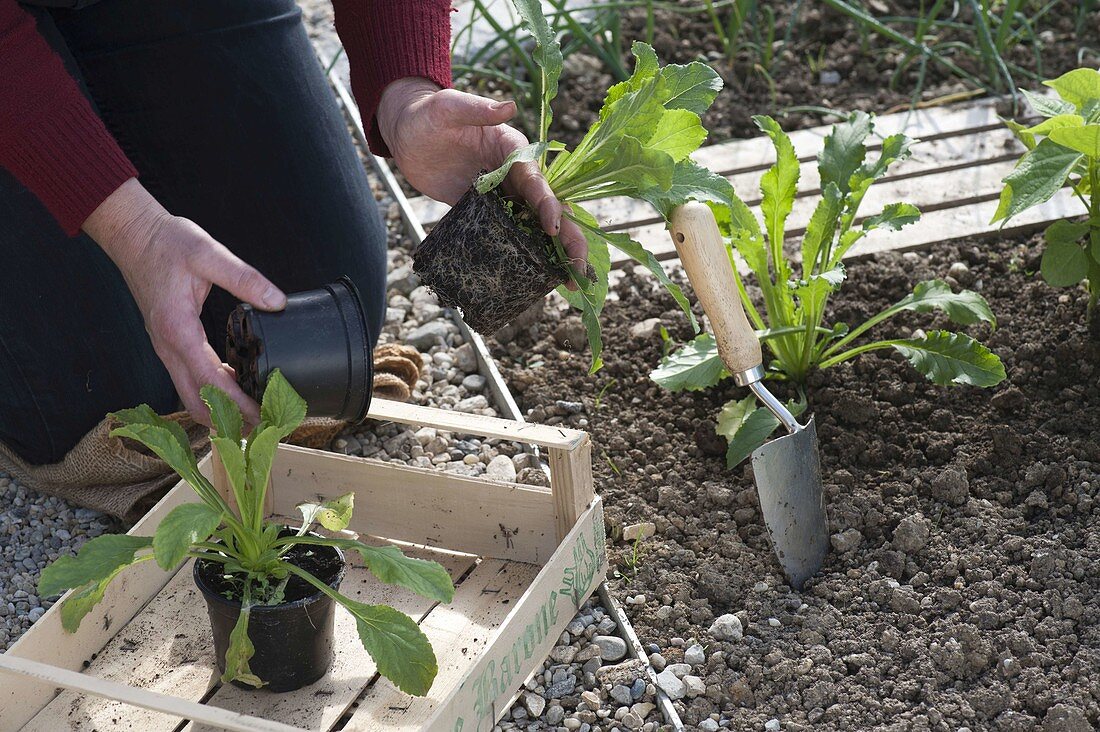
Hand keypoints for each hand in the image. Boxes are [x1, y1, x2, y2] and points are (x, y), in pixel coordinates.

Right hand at [83, 178, 285, 426]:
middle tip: (264, 425)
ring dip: (219, 410)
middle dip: (228, 420)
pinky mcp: (168, 343)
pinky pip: (189, 378)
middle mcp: (168, 346)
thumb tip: (277, 300)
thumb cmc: (168, 244)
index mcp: (178, 330)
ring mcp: (165, 348)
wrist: (133, 235)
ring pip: (190, 394)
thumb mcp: (209, 254)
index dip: (236, 405)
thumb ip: (244, 277)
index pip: (210, 381)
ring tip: (255, 414)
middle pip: (196, 401)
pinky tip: (236, 388)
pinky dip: (211, 392)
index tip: (263, 417)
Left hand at [377, 78, 587, 270]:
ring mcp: (501, 196)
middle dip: (567, 237)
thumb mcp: (449, 107)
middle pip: (547, 209)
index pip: (536, 180)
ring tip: (570, 282)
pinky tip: (536, 277)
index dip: (547, 204)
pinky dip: (525, 254)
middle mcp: (514, 175)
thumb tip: (508, 107)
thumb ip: (477, 109)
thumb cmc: (428, 114)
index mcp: (514, 150)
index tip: (553, 226)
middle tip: (580, 267)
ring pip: (534, 226)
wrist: (407, 132)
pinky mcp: (484, 212)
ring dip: (553, 252)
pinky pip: (509, 235)